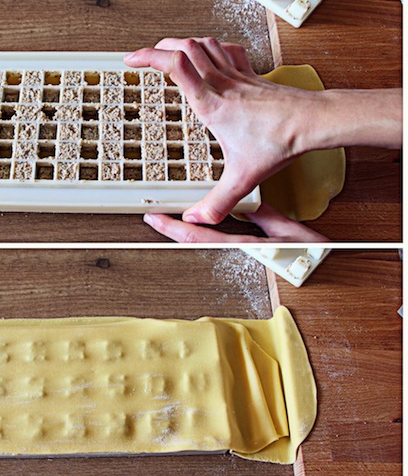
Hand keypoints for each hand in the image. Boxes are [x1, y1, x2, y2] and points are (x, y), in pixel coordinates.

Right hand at [125, 38, 321, 224]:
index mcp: (212, 103)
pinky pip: (229, 50)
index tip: (133, 60)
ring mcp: (238, 76)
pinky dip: (214, 47)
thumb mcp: (244, 177)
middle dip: (160, 46)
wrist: (312, 122)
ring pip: (206, 43)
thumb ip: (218, 202)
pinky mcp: (252, 76)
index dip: (149, 57)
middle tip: (145, 56)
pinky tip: (211, 55)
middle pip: (186, 46)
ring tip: (171, 51)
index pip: (176, 65)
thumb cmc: (282, 140)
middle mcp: (222, 84)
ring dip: (185, 42)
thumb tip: (196, 220)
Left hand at [144, 203, 330, 242]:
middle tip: (152, 218)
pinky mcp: (245, 258)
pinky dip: (200, 237)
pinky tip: (193, 228)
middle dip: (172, 232)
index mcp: (245, 247)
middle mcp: (238, 255)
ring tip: (166, 221)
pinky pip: (215, 247)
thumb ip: (260, 215)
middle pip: (195, 243)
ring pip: (203, 246)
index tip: (155, 219)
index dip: (174, 228)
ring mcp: (240, 258)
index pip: (201, 237)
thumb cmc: (310, 253)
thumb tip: (238, 203)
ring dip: (183, 234)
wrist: (324, 272)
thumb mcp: (285, 228)